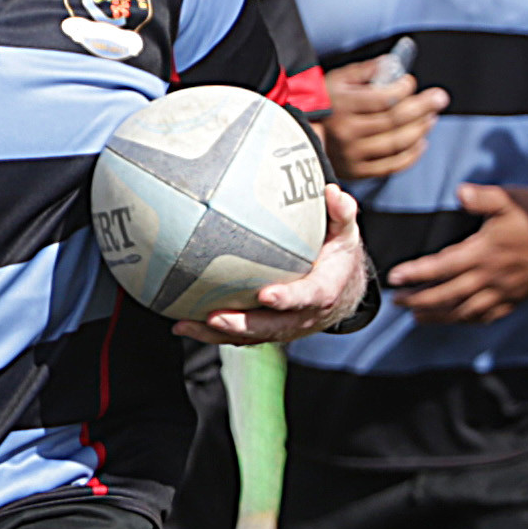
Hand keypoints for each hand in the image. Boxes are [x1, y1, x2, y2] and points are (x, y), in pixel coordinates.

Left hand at [184, 187, 372, 345]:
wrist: (340, 291)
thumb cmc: (337, 256)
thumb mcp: (346, 234)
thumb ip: (341, 214)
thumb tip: (332, 191)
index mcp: (322, 292)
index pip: (306, 298)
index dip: (287, 299)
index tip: (265, 295)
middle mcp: (301, 317)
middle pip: (271, 327)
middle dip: (244, 325)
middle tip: (215, 317)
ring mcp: (282, 327)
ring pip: (249, 336)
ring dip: (217, 334)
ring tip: (185, 325)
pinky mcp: (265, 331)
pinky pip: (237, 336)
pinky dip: (209, 334)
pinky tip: (181, 324)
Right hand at [318, 54, 449, 181]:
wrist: (297, 139)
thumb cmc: (321, 105)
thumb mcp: (337, 81)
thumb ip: (366, 71)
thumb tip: (395, 64)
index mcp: (342, 106)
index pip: (382, 98)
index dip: (403, 90)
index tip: (411, 83)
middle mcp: (347, 132)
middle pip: (395, 120)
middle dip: (423, 107)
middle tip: (440, 98)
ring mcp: (353, 154)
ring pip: (397, 143)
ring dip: (420, 129)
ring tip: (432, 117)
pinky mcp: (358, 171)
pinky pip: (392, 165)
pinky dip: (412, 154)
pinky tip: (421, 141)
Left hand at [389, 183, 527, 322]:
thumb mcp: (510, 198)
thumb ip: (482, 196)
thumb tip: (459, 192)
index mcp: (485, 252)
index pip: (441, 267)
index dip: (415, 273)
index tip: (394, 278)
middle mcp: (491, 277)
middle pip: (446, 295)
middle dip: (418, 300)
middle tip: (396, 301)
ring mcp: (504, 292)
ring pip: (463, 312)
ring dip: (437, 315)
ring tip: (416, 316)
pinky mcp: (515, 299)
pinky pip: (486, 317)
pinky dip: (465, 321)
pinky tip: (452, 319)